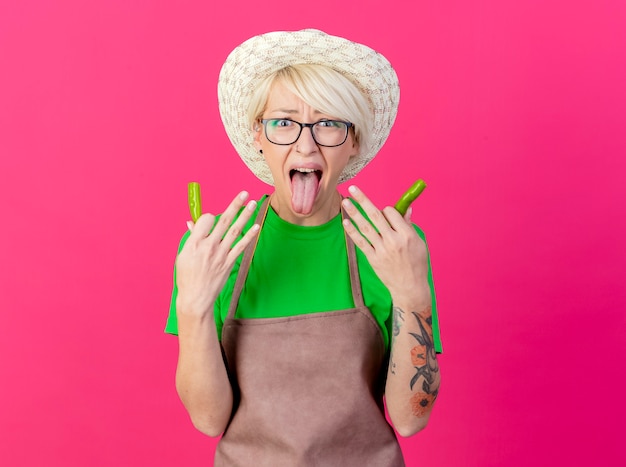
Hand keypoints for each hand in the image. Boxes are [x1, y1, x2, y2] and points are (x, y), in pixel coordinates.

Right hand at [175, 191, 259, 316]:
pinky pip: (241, 246)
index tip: (209, 220)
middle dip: (235, 205)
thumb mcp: (183, 255)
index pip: (205, 219)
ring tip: (252, 203)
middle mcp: (208, 246)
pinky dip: (249, 236)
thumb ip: (191, 238)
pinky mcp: (229, 263)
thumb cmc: (187, 276)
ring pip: (235, 230)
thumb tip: (192, 223)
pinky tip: (256, 226)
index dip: (208, 216)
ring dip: (245, 215)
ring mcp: (220, 254)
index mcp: (194, 243)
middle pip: (224, 220)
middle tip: (244, 193)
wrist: (195, 298)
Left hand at [341, 185, 429, 304]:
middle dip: (363, 200)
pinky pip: (360, 242)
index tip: (385, 211)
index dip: (387, 209)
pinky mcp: (373, 259)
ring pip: (366, 227)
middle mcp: (393, 241)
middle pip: (376, 216)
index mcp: (407, 234)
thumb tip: (405, 208)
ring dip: (354, 213)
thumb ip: (408, 225)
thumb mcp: (418, 243)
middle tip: (353, 188)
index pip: (391, 213)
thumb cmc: (416, 264)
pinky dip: (352, 231)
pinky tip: (345, 222)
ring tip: (345, 202)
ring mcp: (382, 250)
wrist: (410, 287)